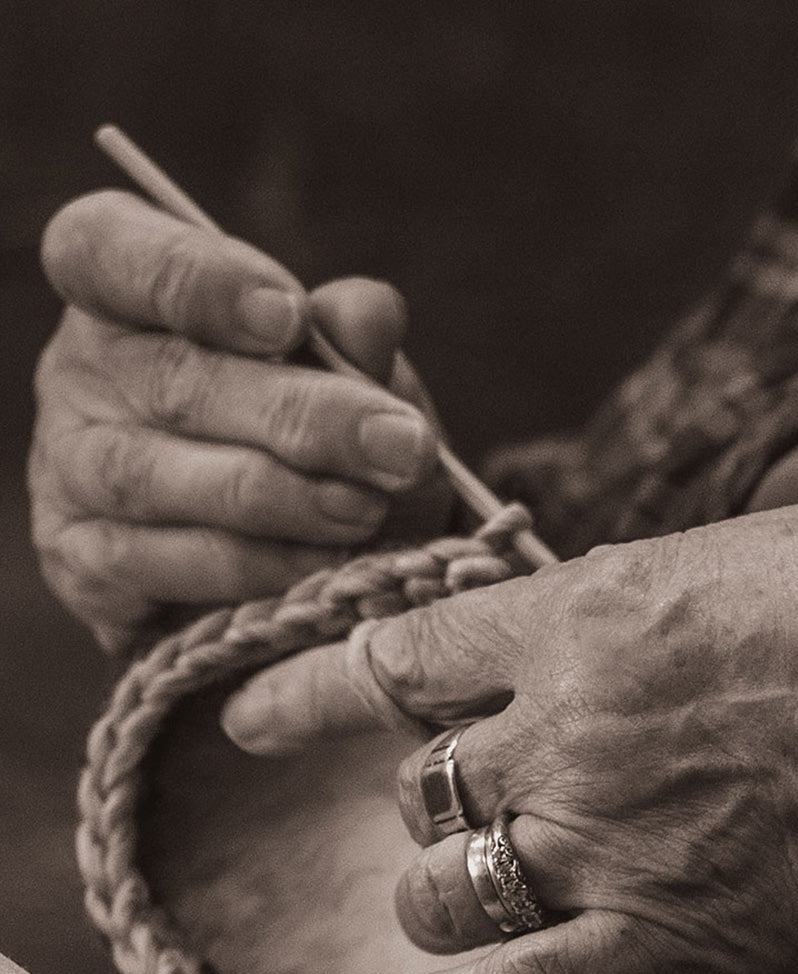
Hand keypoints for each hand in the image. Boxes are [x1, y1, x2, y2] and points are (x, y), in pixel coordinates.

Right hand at [32, 190, 445, 650]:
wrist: (287, 555)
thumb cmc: (304, 435)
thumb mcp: (341, 378)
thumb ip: (350, 340)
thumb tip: (370, 315)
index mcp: (122, 293)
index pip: (107, 250)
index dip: (195, 278)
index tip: (292, 318)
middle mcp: (78, 373)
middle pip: (170, 379)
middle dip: (299, 416)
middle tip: (399, 447)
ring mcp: (67, 471)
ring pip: (153, 478)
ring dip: (275, 499)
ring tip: (365, 511)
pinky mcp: (81, 562)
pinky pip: (152, 566)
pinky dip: (244, 568)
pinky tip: (315, 568)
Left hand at [221, 508, 797, 973]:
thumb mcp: (708, 562)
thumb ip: (611, 596)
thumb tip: (568, 604)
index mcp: (571, 621)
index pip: (401, 655)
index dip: (309, 686)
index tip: (251, 714)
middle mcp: (562, 731)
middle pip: (419, 781)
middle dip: (419, 793)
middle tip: (458, 791)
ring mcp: (603, 834)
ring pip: (444, 882)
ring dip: (430, 888)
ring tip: (448, 885)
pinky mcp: (661, 925)